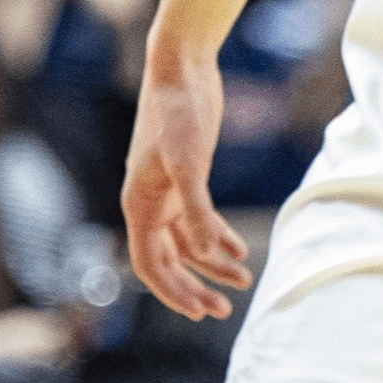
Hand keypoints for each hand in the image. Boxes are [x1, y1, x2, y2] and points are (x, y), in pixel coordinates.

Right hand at [121, 35, 247, 318]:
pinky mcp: (185, 178)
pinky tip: (239, 251)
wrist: (182, 70)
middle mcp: (148, 203)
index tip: (200, 312)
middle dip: (193, 287)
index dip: (172, 292)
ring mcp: (166, 191)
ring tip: (243, 282)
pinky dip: (217, 237)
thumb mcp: (188, 162)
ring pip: (186, 242)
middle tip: (223, 310)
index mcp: (139, 204)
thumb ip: (197, 210)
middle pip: (167, 260)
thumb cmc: (179, 112)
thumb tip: (204, 256)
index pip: (149, 264)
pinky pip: (198, 220)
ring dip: (211, 265)